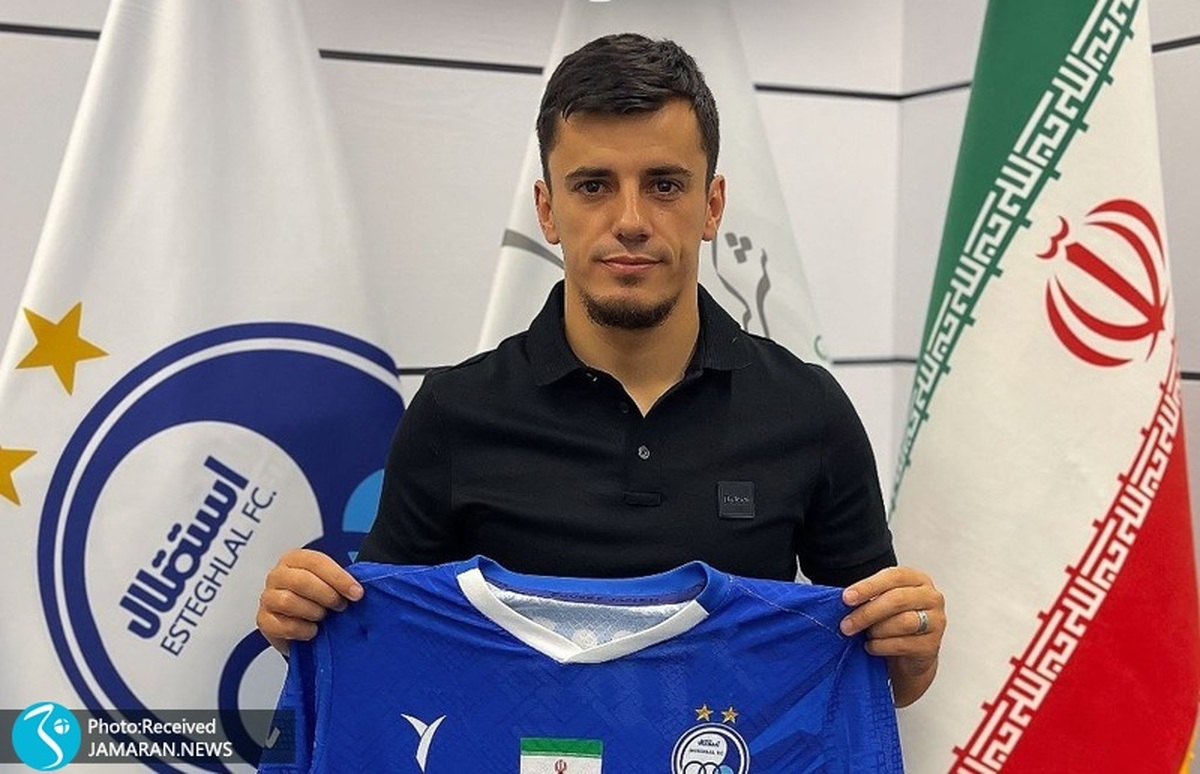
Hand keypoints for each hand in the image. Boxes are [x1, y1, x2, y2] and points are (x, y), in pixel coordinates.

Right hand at [256, 548, 362, 655]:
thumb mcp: (329, 585)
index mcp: (295, 559)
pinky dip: (301, 630)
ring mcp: (268, 597)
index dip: (339, 577)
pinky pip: (281, 625)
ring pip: (289, 601)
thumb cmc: (317, 600)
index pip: (316, 561)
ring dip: (313, 611)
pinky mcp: (263, 620)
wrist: (300, 627)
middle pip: (301, 581)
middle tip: (340, 606)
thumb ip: (340, 582)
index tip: (357, 593)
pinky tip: (312, 631)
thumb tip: (357, 590)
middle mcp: (278, 575)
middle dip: (327, 595)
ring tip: (323, 617)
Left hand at [839, 566, 944, 706]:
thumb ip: (870, 597)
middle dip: (867, 612)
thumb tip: (846, 600)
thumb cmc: (893, 624)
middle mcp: (931, 597)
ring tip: (866, 635)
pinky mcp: (932, 645)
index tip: (846, 598)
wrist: (909, 657)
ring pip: (903, 622)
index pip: (893, 576)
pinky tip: (873, 647)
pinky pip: (904, 644)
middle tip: (846, 624)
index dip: (868, 586)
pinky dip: (882, 646)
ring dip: (876, 630)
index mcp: (917, 580)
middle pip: (897, 599)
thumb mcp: (882, 604)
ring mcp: (936, 621)